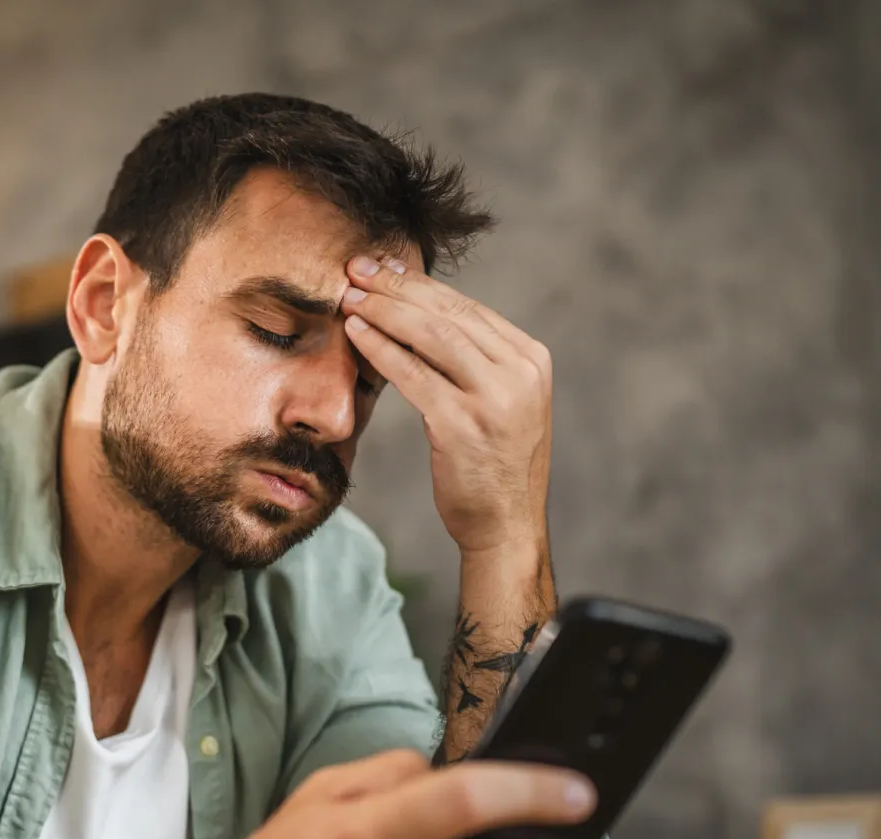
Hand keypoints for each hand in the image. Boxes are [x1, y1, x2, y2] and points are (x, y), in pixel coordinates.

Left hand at [343, 257, 552, 553]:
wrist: (506, 527)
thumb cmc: (491, 466)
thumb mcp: (500, 403)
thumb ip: (475, 362)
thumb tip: (418, 315)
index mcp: (531, 360)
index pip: (467, 308)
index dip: (419, 285)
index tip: (382, 268)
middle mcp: (520, 374)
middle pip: (449, 314)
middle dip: (397, 288)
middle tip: (356, 270)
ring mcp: (495, 400)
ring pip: (433, 336)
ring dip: (385, 311)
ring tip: (349, 297)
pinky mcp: (464, 425)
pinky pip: (414, 375)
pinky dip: (382, 350)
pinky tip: (356, 334)